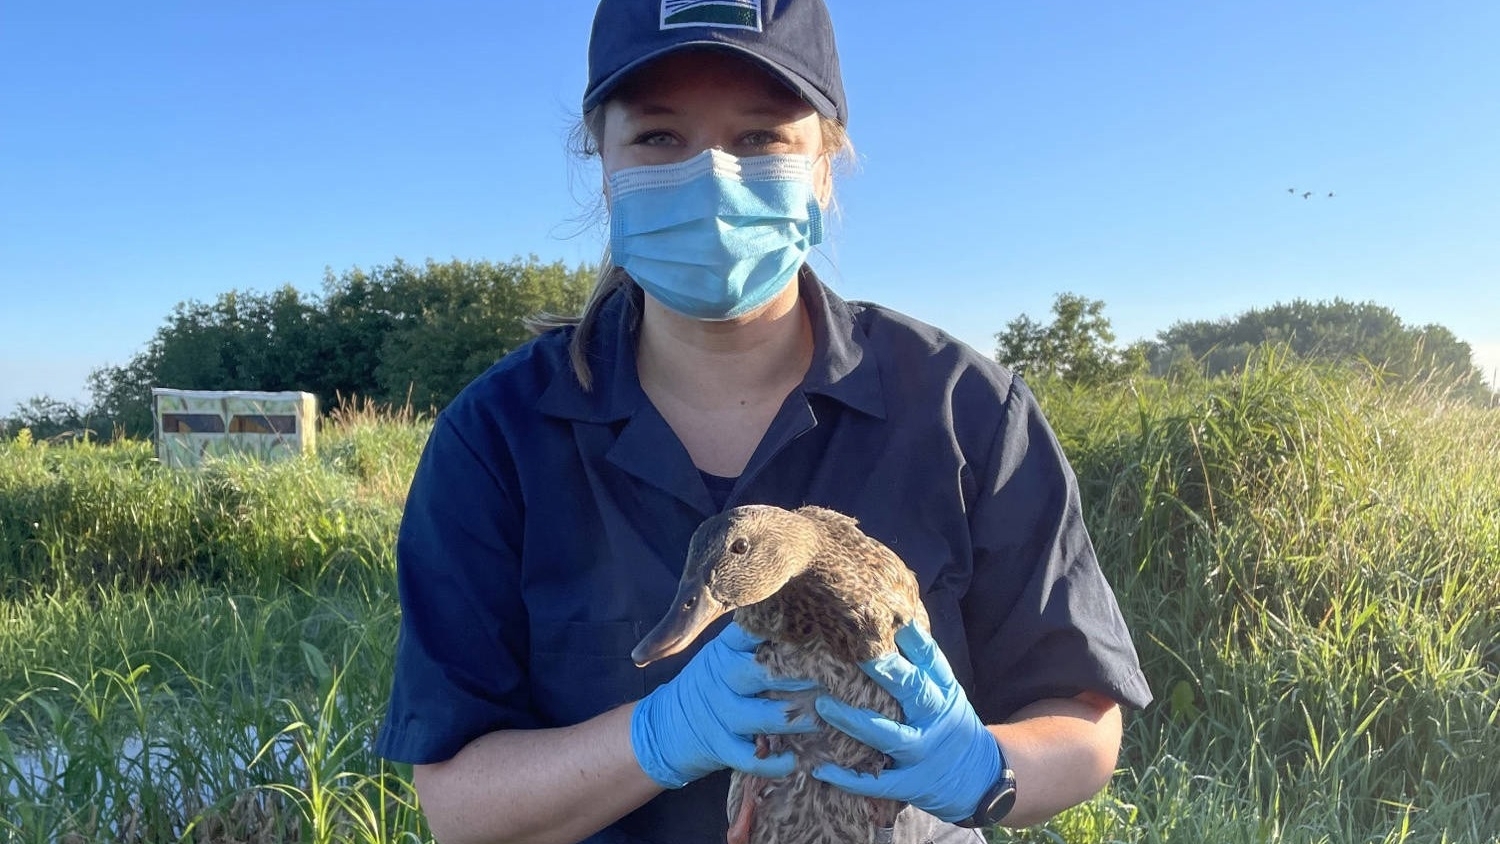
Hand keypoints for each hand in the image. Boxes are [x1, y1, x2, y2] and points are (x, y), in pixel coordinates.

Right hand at [631, 622, 818, 788]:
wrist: (666, 724)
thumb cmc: (712, 682)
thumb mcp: (724, 654)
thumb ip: (755, 641)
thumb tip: (804, 622)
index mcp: (724, 649)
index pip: (752, 631)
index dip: (782, 629)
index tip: (813, 628)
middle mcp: (722, 677)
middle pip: (762, 672)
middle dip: (800, 675)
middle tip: (832, 676)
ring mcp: (720, 713)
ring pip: (760, 716)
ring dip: (793, 719)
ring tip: (819, 719)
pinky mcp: (720, 746)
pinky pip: (749, 758)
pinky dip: (773, 762)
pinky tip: (794, 760)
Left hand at [810, 622, 1002, 822]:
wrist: (984, 781)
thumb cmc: (954, 729)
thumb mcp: (949, 696)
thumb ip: (925, 669)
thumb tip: (892, 626)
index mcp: (945, 693)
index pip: (931, 660)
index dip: (913, 640)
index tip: (893, 619)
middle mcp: (935, 719)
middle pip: (913, 690)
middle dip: (887, 670)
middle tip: (857, 652)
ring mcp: (924, 753)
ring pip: (887, 735)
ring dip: (854, 720)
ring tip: (822, 705)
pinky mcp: (912, 783)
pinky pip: (877, 782)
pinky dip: (848, 778)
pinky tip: (820, 768)